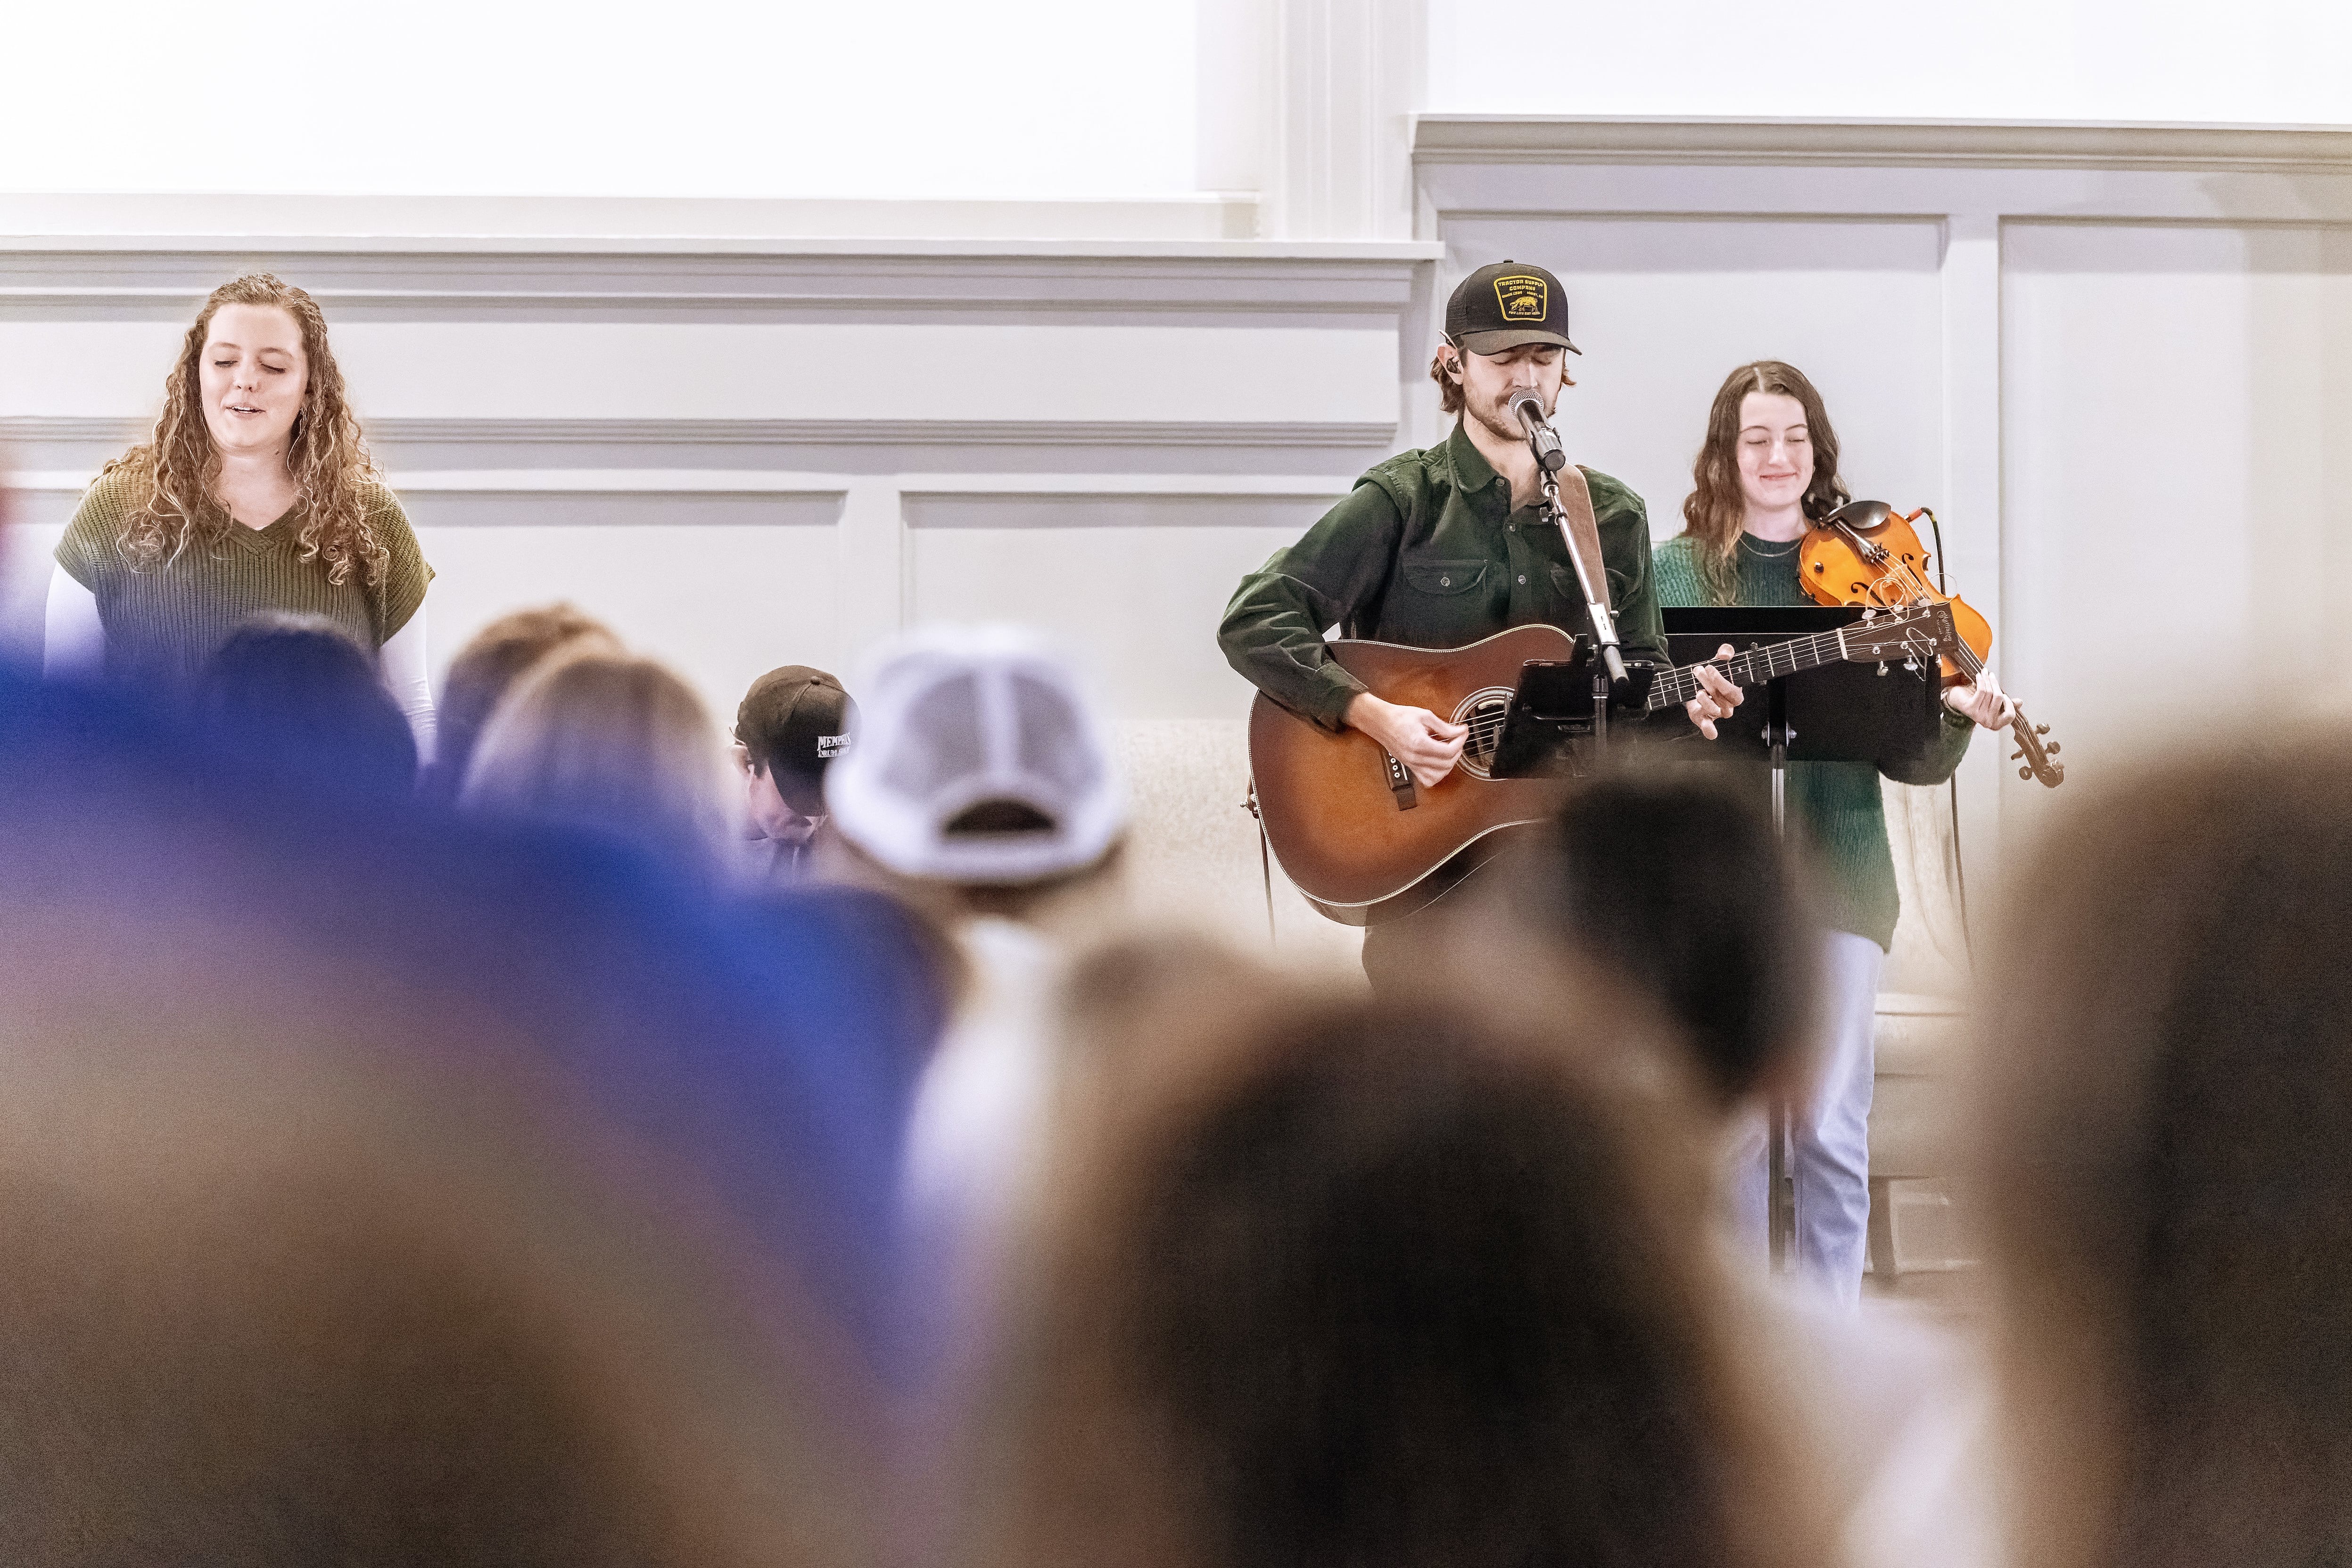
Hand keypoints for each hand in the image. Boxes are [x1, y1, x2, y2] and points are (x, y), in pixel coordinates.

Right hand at [1344, 692, 1465, 789]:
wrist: (1381, 722)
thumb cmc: (1399, 717)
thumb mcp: (1425, 716)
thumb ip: (1444, 726)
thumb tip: (1460, 731)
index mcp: (1419, 743)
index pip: (1448, 750)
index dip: (1460, 741)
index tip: (1462, 732)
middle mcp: (1415, 757)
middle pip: (1446, 764)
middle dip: (1457, 751)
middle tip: (1458, 739)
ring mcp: (1412, 764)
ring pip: (1438, 776)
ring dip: (1449, 765)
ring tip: (1450, 752)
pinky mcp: (1410, 766)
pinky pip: (1427, 780)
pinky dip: (1437, 775)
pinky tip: (1439, 764)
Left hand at [1685, 644, 1742, 739]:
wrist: (1696, 683)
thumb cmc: (1712, 674)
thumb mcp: (1719, 661)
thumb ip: (1725, 652)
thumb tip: (1725, 654)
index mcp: (1734, 693)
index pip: (1734, 693)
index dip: (1722, 682)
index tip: (1710, 667)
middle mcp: (1727, 706)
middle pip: (1723, 700)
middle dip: (1710, 685)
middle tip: (1699, 671)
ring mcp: (1716, 713)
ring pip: (1715, 711)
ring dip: (1705, 700)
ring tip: (1697, 690)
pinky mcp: (1703, 718)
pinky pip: (1709, 729)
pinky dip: (1709, 730)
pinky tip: (1708, 728)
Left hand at [1944, 668, 2016, 728]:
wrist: (1957, 700)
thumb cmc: (1977, 701)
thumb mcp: (1994, 702)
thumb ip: (2007, 703)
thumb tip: (2019, 702)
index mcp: (1996, 724)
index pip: (2010, 715)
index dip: (2009, 703)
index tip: (2004, 694)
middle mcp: (1987, 722)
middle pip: (1999, 699)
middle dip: (1996, 684)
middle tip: (1992, 676)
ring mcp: (1978, 716)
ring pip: (1990, 693)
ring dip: (1988, 680)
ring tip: (1986, 673)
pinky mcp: (1970, 709)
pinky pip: (1981, 691)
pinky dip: (1981, 681)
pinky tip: (1979, 675)